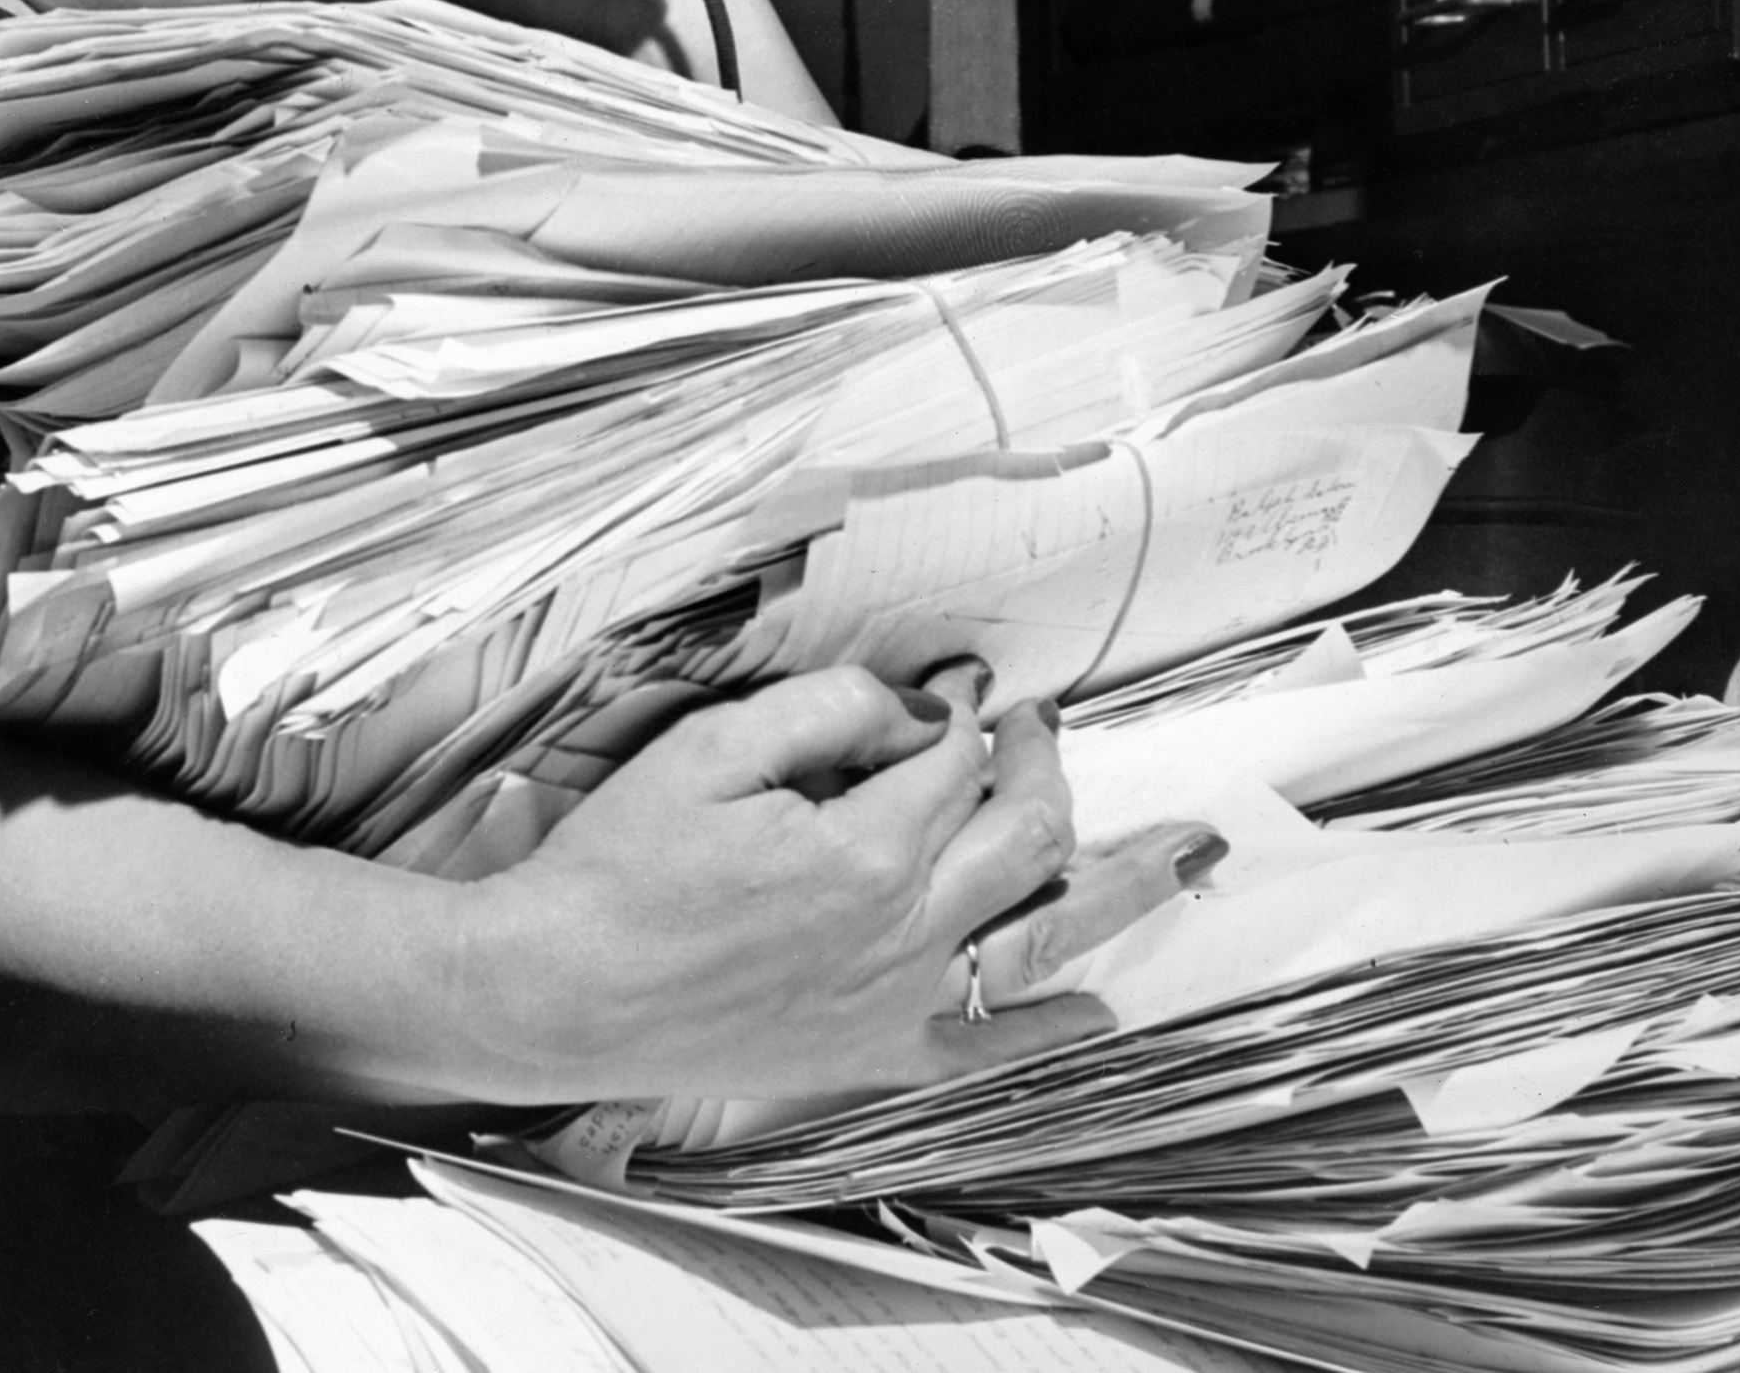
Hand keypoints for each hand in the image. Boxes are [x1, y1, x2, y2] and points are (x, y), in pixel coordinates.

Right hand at [461, 664, 1222, 1102]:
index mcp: (867, 850)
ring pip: (1041, 932)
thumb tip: (917, 709)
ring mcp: (894, 1000)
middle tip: (1035, 732)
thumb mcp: (709, 751)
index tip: (960, 687)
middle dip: (1043, 767)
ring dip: (1117, 884)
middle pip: (1026, 833)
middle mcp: (903, 930)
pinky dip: (1050, 1032)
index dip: (965, 710)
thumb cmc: (614, 872)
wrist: (555, 991)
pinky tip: (1101, 1011)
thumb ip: (826, 713)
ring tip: (1184, 848)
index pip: (955, 757)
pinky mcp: (867, 1053)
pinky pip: (983, 1050)